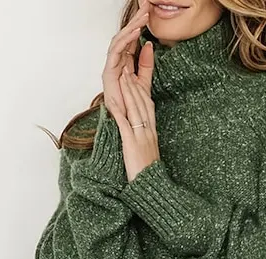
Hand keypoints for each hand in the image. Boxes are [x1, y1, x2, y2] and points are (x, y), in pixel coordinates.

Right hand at [102, 0, 150, 116]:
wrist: (128, 124)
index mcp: (124, 64)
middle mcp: (116, 64)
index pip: (132, 40)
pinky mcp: (108, 73)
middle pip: (125, 36)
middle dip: (135, 20)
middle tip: (146, 5)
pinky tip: (136, 32)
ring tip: (143, 16)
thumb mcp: (144, 82)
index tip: (149, 11)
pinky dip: (126, 41)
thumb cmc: (133, 107)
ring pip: (120, 40)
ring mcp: (111, 67)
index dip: (140, 25)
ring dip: (132, 27)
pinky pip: (116, 52)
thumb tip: (149, 45)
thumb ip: (146, 64)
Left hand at [109, 46, 159, 181]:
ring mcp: (141, 137)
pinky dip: (120, 111)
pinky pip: (125, 125)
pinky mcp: (132, 144)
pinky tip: (114, 101)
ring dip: (129, 90)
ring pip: (136, 108)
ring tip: (123, 74)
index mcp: (151, 132)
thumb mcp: (148, 152)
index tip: (135, 74)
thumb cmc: (148, 174)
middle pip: (143, 102)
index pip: (148, 104)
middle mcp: (148, 131)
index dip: (142, 87)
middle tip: (129, 63)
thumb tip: (138, 131)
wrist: (152, 188)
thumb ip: (143, 138)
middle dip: (135, 82)